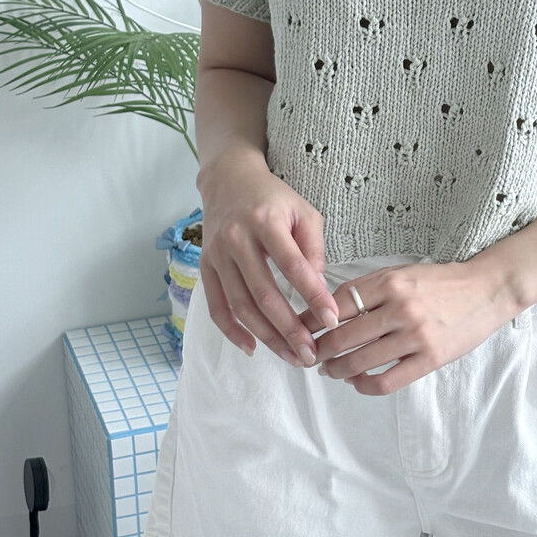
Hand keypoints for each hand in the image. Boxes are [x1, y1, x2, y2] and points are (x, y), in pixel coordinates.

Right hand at [196, 148, 340, 365]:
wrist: (228, 180)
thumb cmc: (274, 199)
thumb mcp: (304, 212)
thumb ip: (313, 249)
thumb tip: (318, 290)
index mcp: (266, 221)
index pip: (293, 266)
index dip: (313, 296)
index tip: (332, 320)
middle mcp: (236, 238)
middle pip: (264, 294)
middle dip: (289, 329)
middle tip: (310, 354)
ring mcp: (217, 254)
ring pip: (241, 306)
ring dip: (266, 337)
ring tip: (291, 356)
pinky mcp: (205, 267)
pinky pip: (216, 306)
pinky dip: (232, 331)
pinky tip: (252, 348)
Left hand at [301, 260, 513, 394]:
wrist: (488, 289)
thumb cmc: (442, 283)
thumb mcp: (403, 274)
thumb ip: (369, 290)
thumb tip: (328, 312)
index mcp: (389, 281)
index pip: (336, 304)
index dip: (311, 321)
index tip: (299, 331)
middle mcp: (400, 307)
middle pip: (341, 336)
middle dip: (319, 350)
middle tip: (310, 356)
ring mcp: (416, 334)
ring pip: (359, 361)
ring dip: (337, 370)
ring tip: (330, 370)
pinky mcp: (430, 358)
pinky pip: (386, 381)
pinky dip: (364, 385)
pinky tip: (358, 382)